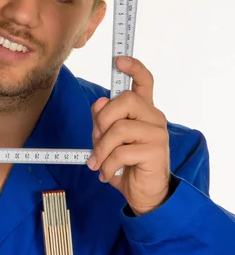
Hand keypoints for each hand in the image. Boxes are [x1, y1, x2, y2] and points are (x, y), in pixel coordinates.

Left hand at [87, 56, 170, 215]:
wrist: (143, 194)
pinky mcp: (155, 152)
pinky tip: (107, 174)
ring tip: (98, 163)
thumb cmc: (125, 162)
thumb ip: (103, 120)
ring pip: (120, 128)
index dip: (133, 68)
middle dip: (103, 119)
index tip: (119, 60)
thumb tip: (100, 103)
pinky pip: (122, 152)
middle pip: (126, 100)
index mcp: (143, 110)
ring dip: (101, 149)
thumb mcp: (107, 138)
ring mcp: (157, 133)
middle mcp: (154, 117)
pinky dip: (108, 165)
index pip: (144, 81)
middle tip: (96, 139)